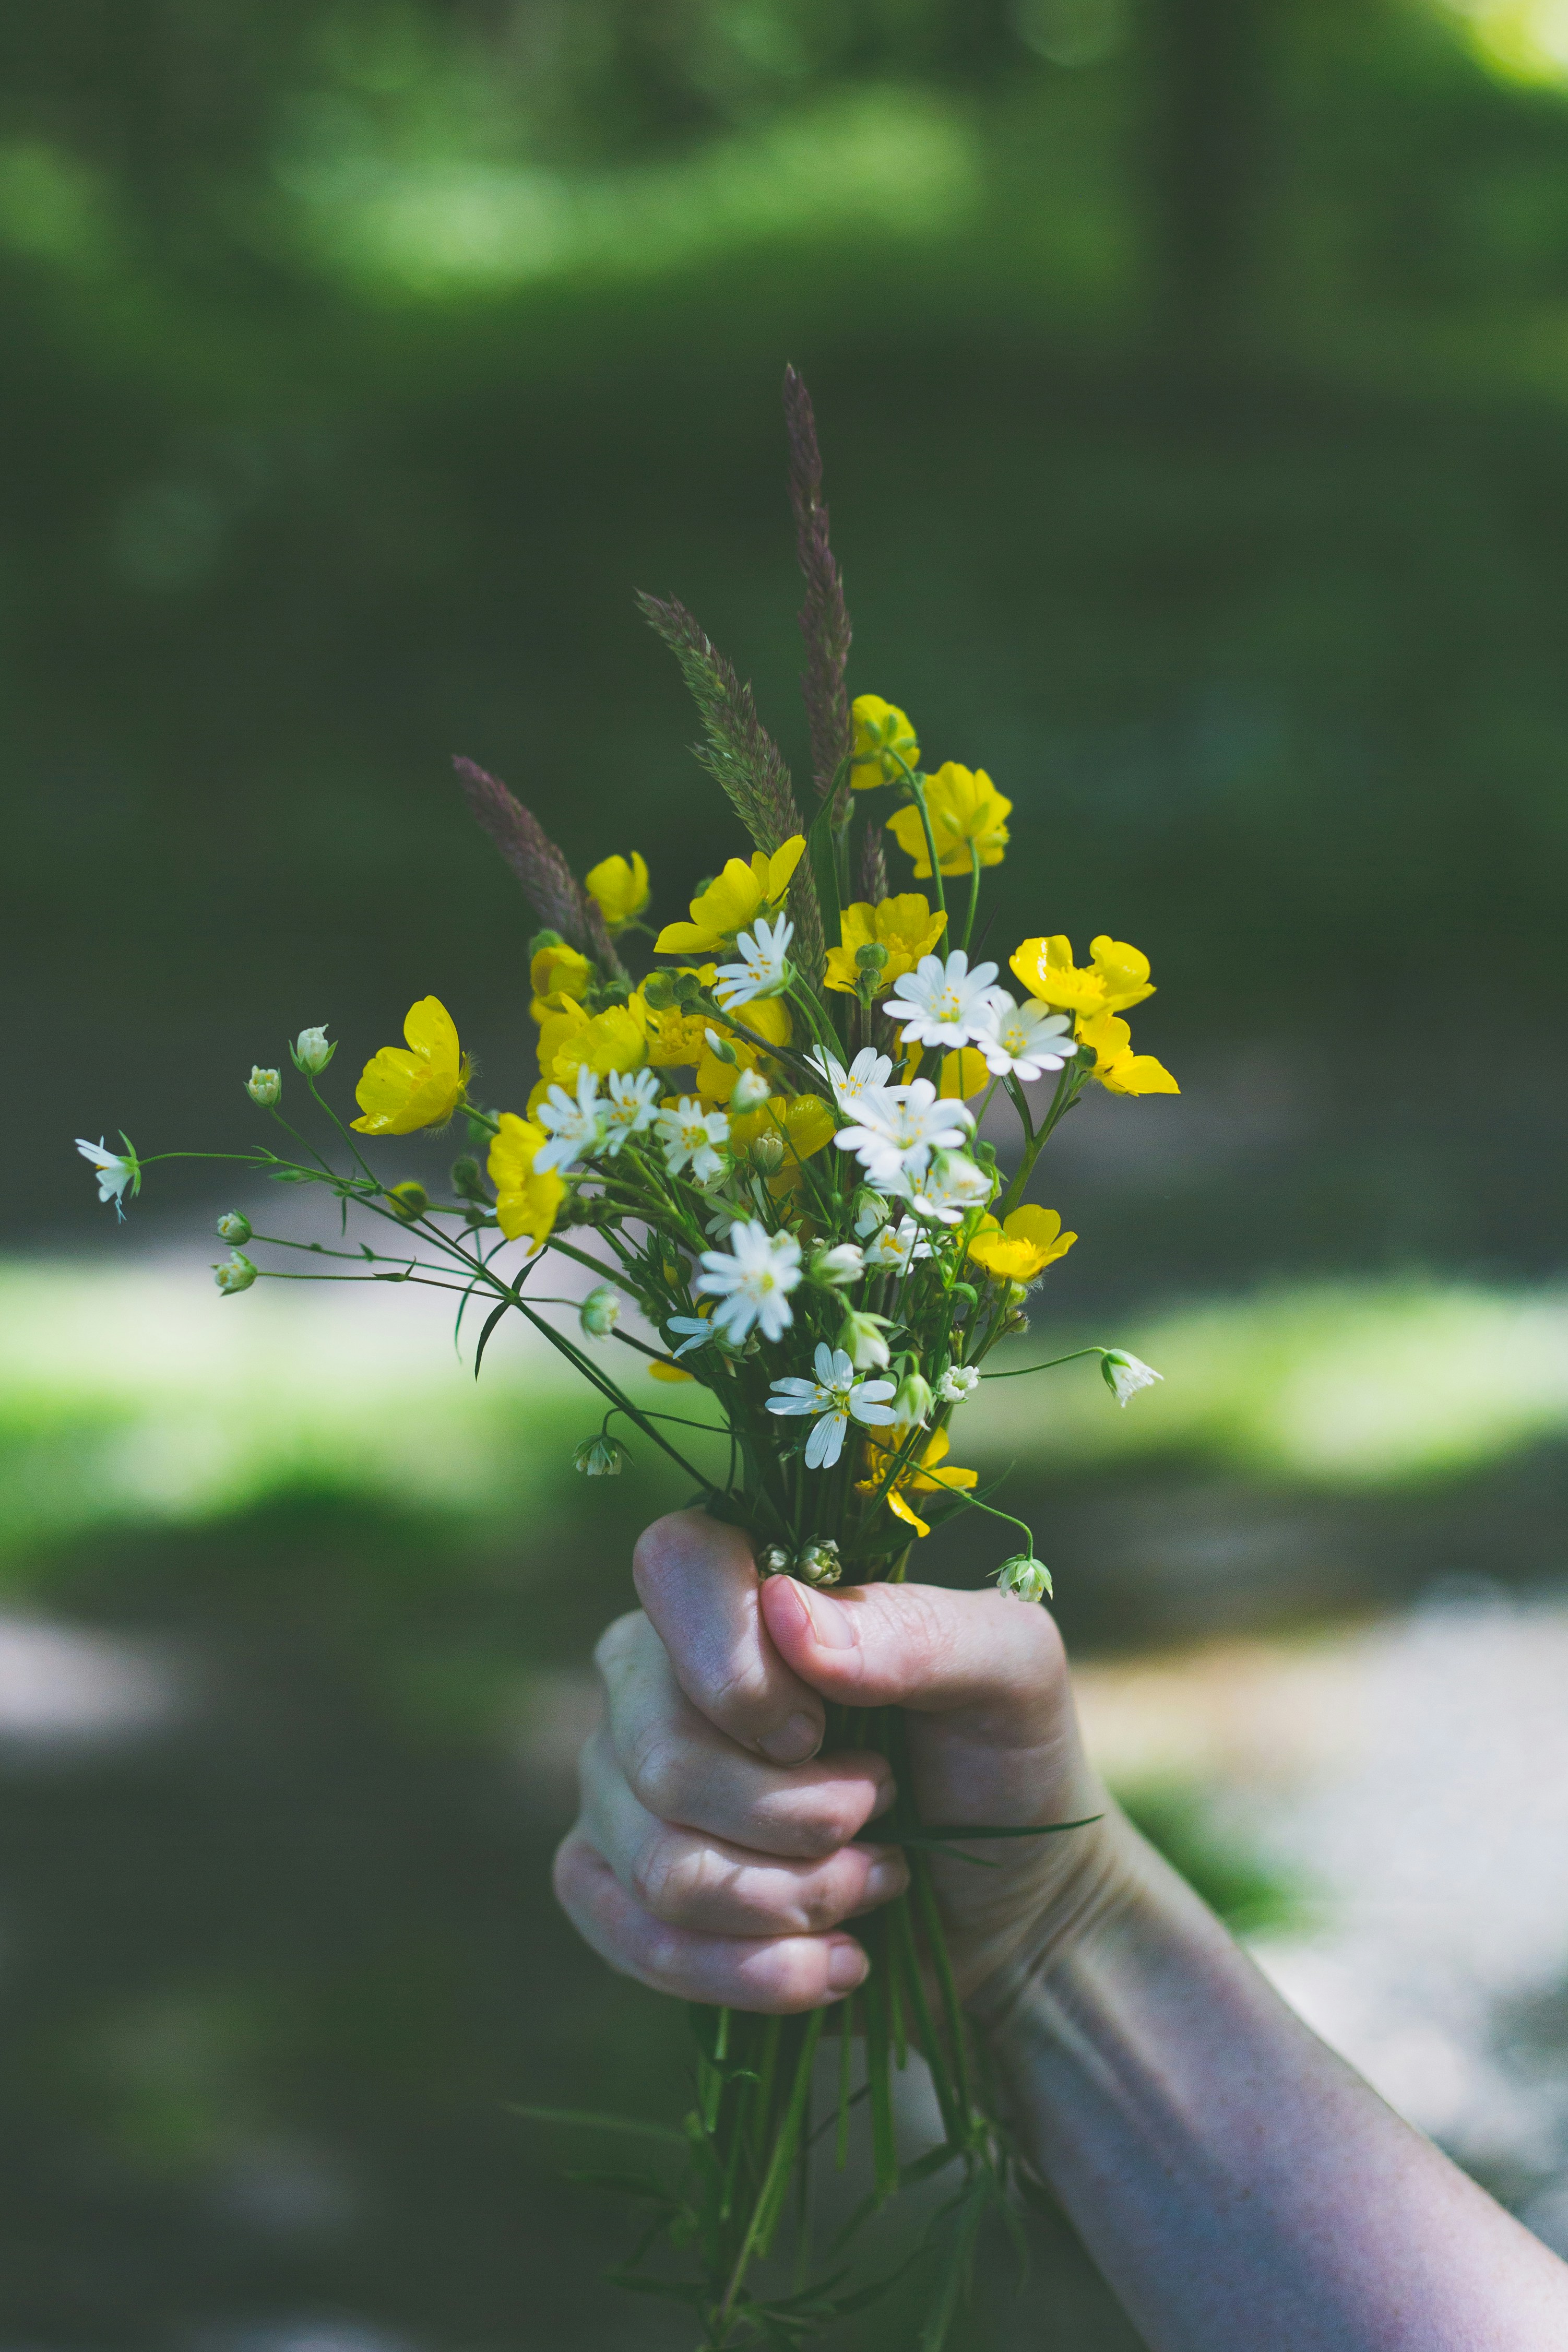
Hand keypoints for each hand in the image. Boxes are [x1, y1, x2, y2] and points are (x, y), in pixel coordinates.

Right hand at [554, 1510, 1120, 2016]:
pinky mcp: (620, 1887)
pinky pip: (636, 1938)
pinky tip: (833, 1962)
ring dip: (793, 1899)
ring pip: (658, 1864)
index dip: (739, 1667)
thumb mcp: (1011, 1673)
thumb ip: (915, 1629)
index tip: (822, 1730)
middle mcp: (658, 1670)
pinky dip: (751, 1972)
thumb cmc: (1004, 1760)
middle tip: (881, 1815)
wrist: (1010, 1906)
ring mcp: (622, 1782)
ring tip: (876, 1885)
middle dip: (796, 1819)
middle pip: (664, 1755)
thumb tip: (785, 1612)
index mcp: (745, 1585)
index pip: (675, 1566)